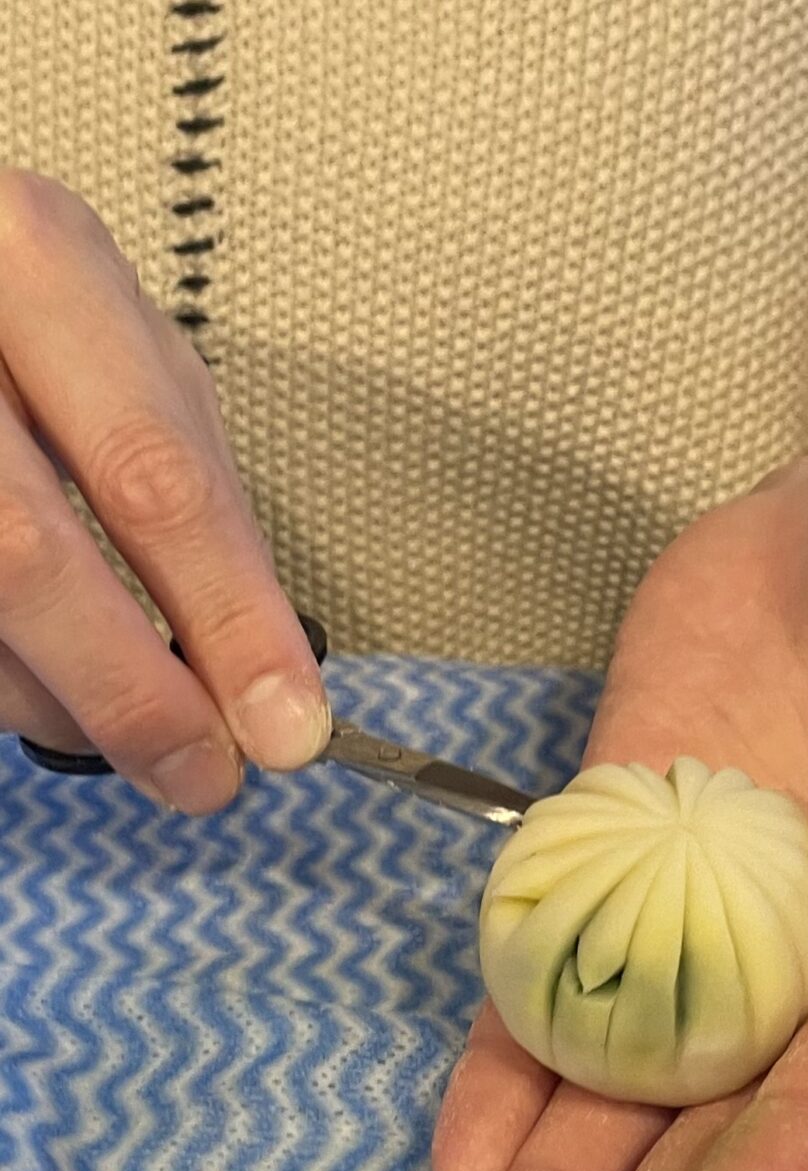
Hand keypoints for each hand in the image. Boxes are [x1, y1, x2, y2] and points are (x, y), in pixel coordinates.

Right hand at [0, 170, 328, 810]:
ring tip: (108, 712)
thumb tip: (264, 672)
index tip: (287, 729)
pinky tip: (36, 675)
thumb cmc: (17, 319)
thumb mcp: (116, 351)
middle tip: (202, 776)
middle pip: (29, 557)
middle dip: (132, 695)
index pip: (152, 473)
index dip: (227, 617)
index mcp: (35, 264)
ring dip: (56, 703)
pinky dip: (3, 685)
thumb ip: (186, 491)